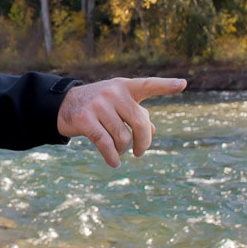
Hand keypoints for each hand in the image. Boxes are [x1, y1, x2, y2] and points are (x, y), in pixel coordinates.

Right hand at [56, 77, 186, 166]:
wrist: (64, 105)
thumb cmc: (98, 106)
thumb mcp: (118, 105)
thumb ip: (136, 115)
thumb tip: (151, 131)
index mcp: (125, 86)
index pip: (148, 85)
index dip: (166, 85)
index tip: (183, 85)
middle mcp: (113, 92)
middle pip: (139, 123)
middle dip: (143, 142)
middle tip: (140, 152)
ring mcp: (98, 105)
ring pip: (122, 137)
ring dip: (122, 149)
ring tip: (118, 150)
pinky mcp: (85, 119)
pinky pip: (105, 144)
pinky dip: (112, 157)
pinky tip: (114, 163)